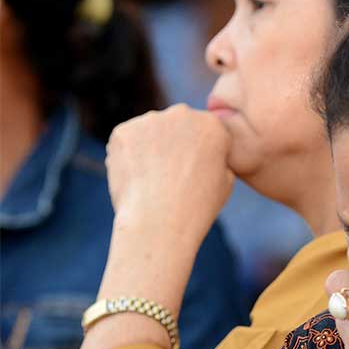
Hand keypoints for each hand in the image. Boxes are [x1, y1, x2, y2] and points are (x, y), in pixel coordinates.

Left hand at [71, 105, 234, 348]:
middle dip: (175, 149)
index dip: (198, 157)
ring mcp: (151, 121)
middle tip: (171, 184)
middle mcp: (184, 115)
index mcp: (214, 128)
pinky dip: (129, 157)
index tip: (191, 179)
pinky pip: (128, 140)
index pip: (208, 129)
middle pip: (179, 125)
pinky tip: (134, 183)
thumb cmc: (199, 220)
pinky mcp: (123, 132)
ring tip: (151, 188)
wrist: (159, 234)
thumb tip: (207, 152)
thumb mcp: (225, 187)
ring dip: (151, 152)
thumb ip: (218, 161)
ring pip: (151, 132)